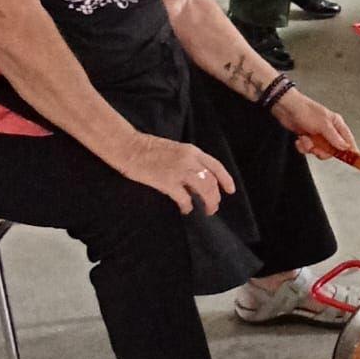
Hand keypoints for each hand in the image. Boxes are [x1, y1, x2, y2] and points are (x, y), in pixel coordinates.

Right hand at [116, 132, 234, 215]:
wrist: (129, 147)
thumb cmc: (148, 149)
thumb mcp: (175, 150)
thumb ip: (188, 162)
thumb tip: (196, 182)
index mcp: (192, 151)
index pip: (216, 166)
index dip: (226, 179)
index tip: (230, 190)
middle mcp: (189, 160)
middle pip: (212, 181)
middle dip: (216, 197)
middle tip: (213, 207)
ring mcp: (179, 170)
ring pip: (204, 189)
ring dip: (208, 202)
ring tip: (206, 211)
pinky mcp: (167, 181)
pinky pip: (184, 198)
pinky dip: (188, 206)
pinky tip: (185, 210)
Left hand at [272, 90, 356, 158]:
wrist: (287, 108)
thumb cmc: (306, 110)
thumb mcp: (323, 125)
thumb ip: (334, 138)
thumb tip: (345, 147)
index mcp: (337, 124)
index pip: (348, 140)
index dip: (351, 151)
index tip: (352, 160)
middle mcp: (329, 130)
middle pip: (332, 150)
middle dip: (322, 151)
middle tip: (316, 148)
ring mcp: (318, 135)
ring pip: (319, 151)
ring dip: (310, 147)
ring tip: (305, 139)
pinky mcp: (308, 138)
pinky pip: (309, 149)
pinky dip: (303, 146)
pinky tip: (300, 139)